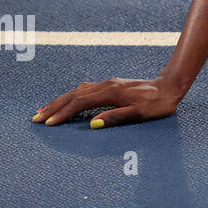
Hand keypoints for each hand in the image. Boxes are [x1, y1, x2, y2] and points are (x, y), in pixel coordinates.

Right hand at [33, 77, 182, 129]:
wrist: (171, 85)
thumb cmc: (158, 103)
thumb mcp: (140, 113)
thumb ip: (117, 117)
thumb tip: (93, 124)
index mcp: (111, 92)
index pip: (80, 103)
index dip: (63, 113)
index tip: (48, 123)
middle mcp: (107, 85)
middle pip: (74, 94)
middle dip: (54, 106)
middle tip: (36, 117)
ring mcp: (108, 83)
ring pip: (78, 90)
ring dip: (60, 100)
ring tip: (44, 110)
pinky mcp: (111, 84)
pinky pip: (85, 89)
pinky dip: (71, 96)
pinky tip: (67, 100)